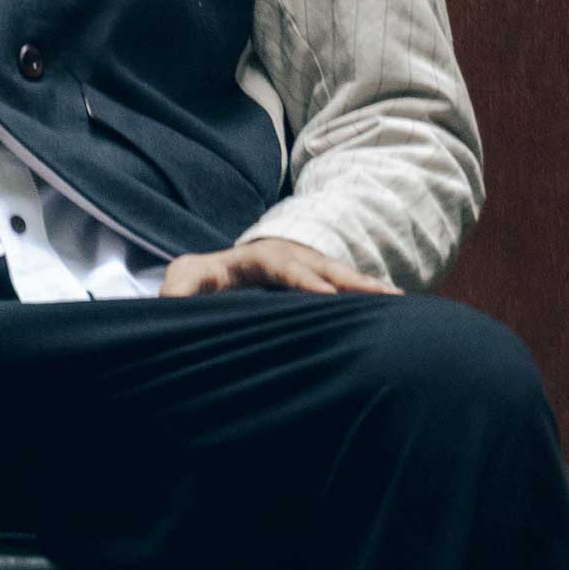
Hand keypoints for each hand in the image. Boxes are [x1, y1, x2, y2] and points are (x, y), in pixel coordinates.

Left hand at [159, 237, 399, 298]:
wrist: (223, 267)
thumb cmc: (204, 278)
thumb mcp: (185, 278)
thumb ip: (178, 291)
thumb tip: (168, 307)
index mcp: (259, 258)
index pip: (283, 267)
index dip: (304, 280)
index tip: (326, 296)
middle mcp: (292, 257)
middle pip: (325, 268)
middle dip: (352, 283)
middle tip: (382, 298)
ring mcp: (311, 267)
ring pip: (344, 277)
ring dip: (370, 289)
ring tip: (399, 302)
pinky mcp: (322, 282)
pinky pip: (350, 289)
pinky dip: (372, 298)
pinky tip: (398, 312)